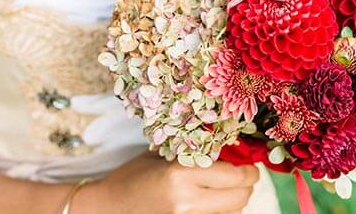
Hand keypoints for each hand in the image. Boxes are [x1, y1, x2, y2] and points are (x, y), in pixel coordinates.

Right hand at [76, 151, 259, 213]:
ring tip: (224, 188)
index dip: (249, 170)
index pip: (235, 176)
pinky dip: (221, 211)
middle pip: (240, 198)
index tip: (249, 164)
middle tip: (242, 175)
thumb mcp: (163, 156)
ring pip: (233, 213)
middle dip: (246, 186)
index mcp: (181, 175)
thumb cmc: (132, 177)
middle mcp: (187, 202)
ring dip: (234, 200)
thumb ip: (195, 152)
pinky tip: (211, 202)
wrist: (106, 208)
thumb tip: (230, 148)